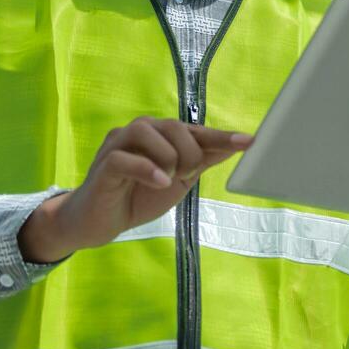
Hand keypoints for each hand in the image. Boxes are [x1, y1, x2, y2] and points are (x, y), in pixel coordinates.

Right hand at [19, 116, 252, 262]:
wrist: (98, 221)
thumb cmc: (138, 196)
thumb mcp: (179, 181)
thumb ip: (201, 161)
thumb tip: (233, 146)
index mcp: (161, 135)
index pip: (196, 131)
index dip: (223, 136)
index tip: (249, 142)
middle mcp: (141, 132)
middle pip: (176, 127)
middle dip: (190, 154)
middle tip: (185, 177)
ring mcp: (120, 144)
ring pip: (150, 132)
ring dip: (169, 157)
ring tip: (169, 179)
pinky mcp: (105, 163)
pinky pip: (126, 157)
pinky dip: (148, 168)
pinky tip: (160, 182)